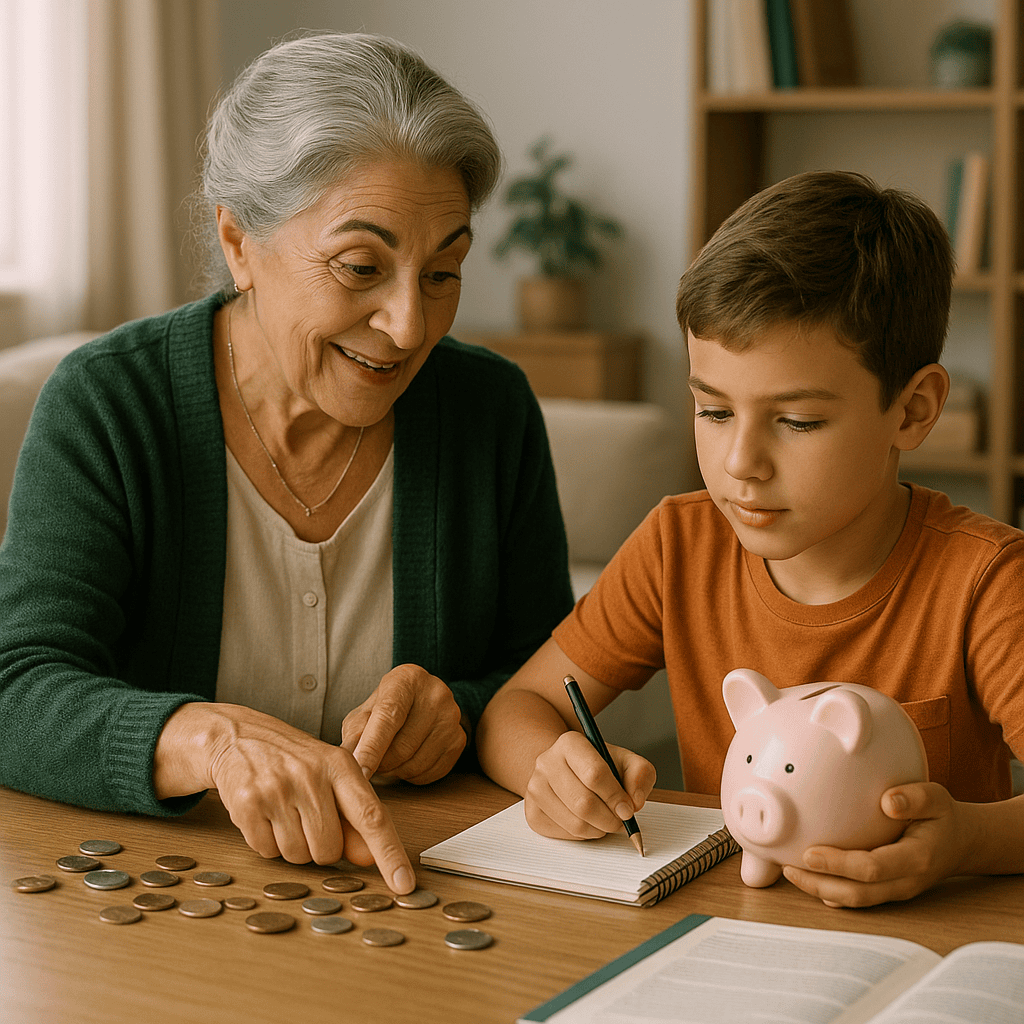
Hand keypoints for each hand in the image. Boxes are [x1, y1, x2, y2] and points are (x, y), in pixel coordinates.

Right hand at [157, 703, 415, 891]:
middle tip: (306, 818)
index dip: (390, 854)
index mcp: (341, 766)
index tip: (405, 884)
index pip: (373, 817)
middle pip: (330, 850)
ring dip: (292, 846)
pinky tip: (264, 814)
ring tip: (284, 812)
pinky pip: (267, 851)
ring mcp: (278, 788)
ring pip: (298, 856)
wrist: (239, 737)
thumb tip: (368, 858)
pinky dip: (266, 842)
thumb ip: (352, 818)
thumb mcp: (330, 778)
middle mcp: (311, 775)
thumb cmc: (294, 762)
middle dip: (320, 847)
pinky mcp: (248, 803)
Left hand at [341, 663, 465, 783]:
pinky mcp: (459, 738)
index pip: (388, 717)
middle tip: (371, 764)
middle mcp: (435, 693)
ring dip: (395, 772)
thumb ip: (355, 733)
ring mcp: (451, 716)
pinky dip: (412, 776)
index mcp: (407, 680)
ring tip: (388, 761)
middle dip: (381, 764)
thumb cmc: (387, 707)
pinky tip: (405, 763)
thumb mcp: (365, 712)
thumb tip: (349, 759)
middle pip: (402, 746)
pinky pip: (430, 772)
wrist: (420, 702)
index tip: (360, 772)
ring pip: (416, 763)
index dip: (372, 747)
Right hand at [524, 730, 655, 840]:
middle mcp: (546, 762)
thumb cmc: (598, 766)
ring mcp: (535, 789)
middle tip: (621, 820)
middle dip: (610, 819)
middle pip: (584, 803)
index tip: (628, 809)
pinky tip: (589, 821)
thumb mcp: (625, 761)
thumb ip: (640, 774)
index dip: (615, 796)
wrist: (567, 770)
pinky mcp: (532, 812)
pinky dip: (585, 835)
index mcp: (570, 743)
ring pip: (575, 823)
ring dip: (599, 829)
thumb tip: (634, 801)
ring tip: (606, 819)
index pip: (594, 774)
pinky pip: (565, 835)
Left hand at [782, 782, 966, 907]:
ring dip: (821, 890)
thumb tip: (888, 802)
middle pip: (859, 893)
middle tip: (789, 868)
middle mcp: (906, 881)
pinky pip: (858, 898)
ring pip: (856, 901)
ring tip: (790, 873)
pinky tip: (809, 879)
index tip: (809, 853)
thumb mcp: (937, 798)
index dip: (839, 864)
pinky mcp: (888, 891)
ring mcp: (897, 891)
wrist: (961, 843)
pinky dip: (831, 892)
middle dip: (820, 884)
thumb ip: (915, 798)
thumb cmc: (943, 816)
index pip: (873, 868)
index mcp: (916, 858)